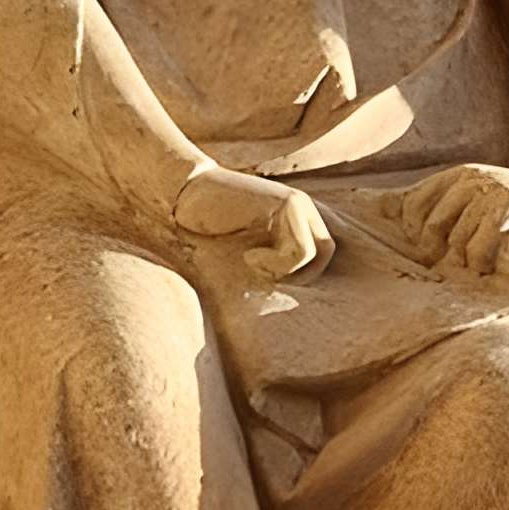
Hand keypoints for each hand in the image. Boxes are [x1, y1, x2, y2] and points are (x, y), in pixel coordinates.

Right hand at [173, 165, 334, 279]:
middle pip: (325, 254)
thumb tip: (299, 310)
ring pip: (313, 254)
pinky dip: (274, 263)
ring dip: (282, 270)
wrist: (183, 198)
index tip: (264, 277)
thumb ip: (274, 266)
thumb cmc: (208, 235)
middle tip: (260, 272)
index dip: (299, 276)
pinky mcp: (287, 204)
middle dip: (297, 275)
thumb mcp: (248, 255)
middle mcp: (302, 208)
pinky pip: (299, 252)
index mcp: (296, 219)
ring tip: (250, 261)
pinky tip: (248, 256)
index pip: (321, 255)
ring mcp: (297, 204)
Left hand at [378, 165, 508, 293]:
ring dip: (465, 262)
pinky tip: (493, 265)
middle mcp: (472, 181)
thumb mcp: (470, 198)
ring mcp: (491, 195)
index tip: (434, 249)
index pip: (414, 206)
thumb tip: (377, 209)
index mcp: (459, 176)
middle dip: (439, 254)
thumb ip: (432, 204)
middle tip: (457, 263)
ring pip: (455, 243)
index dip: (418, 235)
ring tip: (480, 263)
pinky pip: (478, 249)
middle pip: (431, 229)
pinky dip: (482, 264)